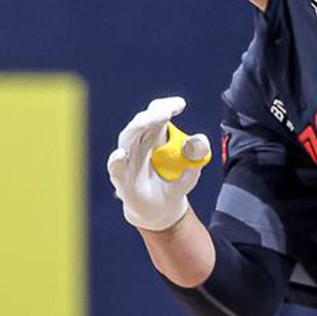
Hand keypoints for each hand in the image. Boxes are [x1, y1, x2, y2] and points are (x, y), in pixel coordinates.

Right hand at [107, 96, 209, 230]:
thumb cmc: (173, 184)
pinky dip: (116, 161)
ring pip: (127, 138)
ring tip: (149, 121)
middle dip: (152, 115)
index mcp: (156, 135)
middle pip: (141, 122)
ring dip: (138, 127)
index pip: (156, 113)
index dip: (166, 105)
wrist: (161, 210)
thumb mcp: (191, 171)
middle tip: (167, 112)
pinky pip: (116, 167)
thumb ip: (196, 156)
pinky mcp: (121, 178)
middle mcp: (139, 142)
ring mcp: (128, 159)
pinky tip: (121, 156)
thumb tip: (200, 141)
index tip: (180, 105)